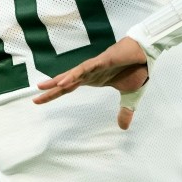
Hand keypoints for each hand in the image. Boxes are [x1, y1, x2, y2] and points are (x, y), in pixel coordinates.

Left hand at [34, 37, 149, 129]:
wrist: (147, 53)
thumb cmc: (137, 69)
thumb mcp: (130, 96)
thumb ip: (124, 111)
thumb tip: (123, 127)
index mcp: (93, 80)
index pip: (69, 88)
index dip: (55, 94)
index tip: (40, 100)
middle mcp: (90, 73)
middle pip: (66, 82)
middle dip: (50, 90)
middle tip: (34, 97)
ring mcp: (95, 66)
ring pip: (73, 74)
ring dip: (58, 80)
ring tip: (43, 87)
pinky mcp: (102, 60)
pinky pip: (85, 68)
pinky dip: (75, 74)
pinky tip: (65, 80)